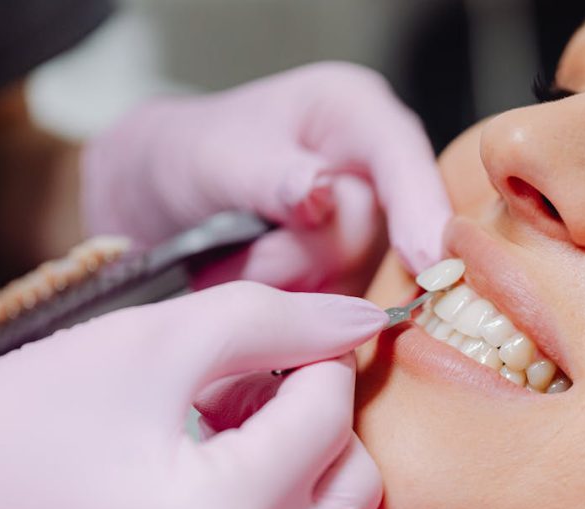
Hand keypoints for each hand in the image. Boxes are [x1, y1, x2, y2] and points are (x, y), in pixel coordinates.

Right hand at [0, 283, 386, 508]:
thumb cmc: (22, 427)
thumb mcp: (145, 345)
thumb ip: (269, 320)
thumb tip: (367, 320)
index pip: (332, 411)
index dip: (307, 364)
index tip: (269, 359)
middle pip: (355, 486)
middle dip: (315, 430)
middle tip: (251, 411)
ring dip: (318, 505)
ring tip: (246, 475)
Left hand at [83, 62, 452, 285]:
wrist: (157, 202)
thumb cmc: (188, 156)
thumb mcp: (215, 154)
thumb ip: (269, 174)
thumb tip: (319, 192)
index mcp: (355, 115)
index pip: (402, 157)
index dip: (420, 208)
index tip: (427, 259)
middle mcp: (374, 174)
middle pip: (374, 236)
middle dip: (302, 256)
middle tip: (240, 250)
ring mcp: (366, 234)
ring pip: (353, 285)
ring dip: (287, 287)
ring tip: (235, 259)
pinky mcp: (350, 282)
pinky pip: (334, 317)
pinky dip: (287, 311)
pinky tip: (253, 281)